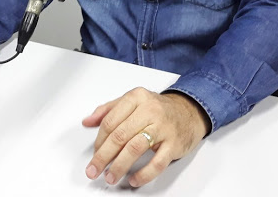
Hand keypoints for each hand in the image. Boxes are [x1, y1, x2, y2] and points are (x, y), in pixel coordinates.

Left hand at [82, 87, 208, 186]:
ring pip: (135, 148)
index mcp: (136, 98)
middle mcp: (149, 110)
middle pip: (120, 135)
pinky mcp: (174, 144)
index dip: (99, 141)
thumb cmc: (158, 108)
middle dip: (103, 156)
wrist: (190, 111)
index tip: (94, 153)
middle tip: (94, 169)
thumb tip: (88, 121)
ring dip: (119, 166)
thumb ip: (109, 110)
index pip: (110, 121)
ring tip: (111, 176)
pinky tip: (134, 179)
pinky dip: (143, 174)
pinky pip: (157, 163)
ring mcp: (163, 127)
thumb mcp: (133, 101)